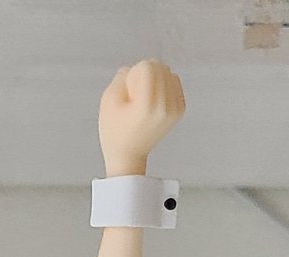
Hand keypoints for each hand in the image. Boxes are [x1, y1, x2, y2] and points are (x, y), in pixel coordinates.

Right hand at [98, 60, 185, 177]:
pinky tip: (154, 99)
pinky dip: (164, 85)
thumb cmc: (114, 130)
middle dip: (145, 74)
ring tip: (144, 97)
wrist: (129, 156)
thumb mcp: (108, 100)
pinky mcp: (180, 111)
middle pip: (160, 67)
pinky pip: (175, 82)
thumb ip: (121, 76)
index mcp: (147, 106)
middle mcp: (165, 107)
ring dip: (155, 78)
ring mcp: (175, 110)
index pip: (148, 67)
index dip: (134, 72)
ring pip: (169, 72)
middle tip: (136, 94)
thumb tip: (136, 67)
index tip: (128, 90)